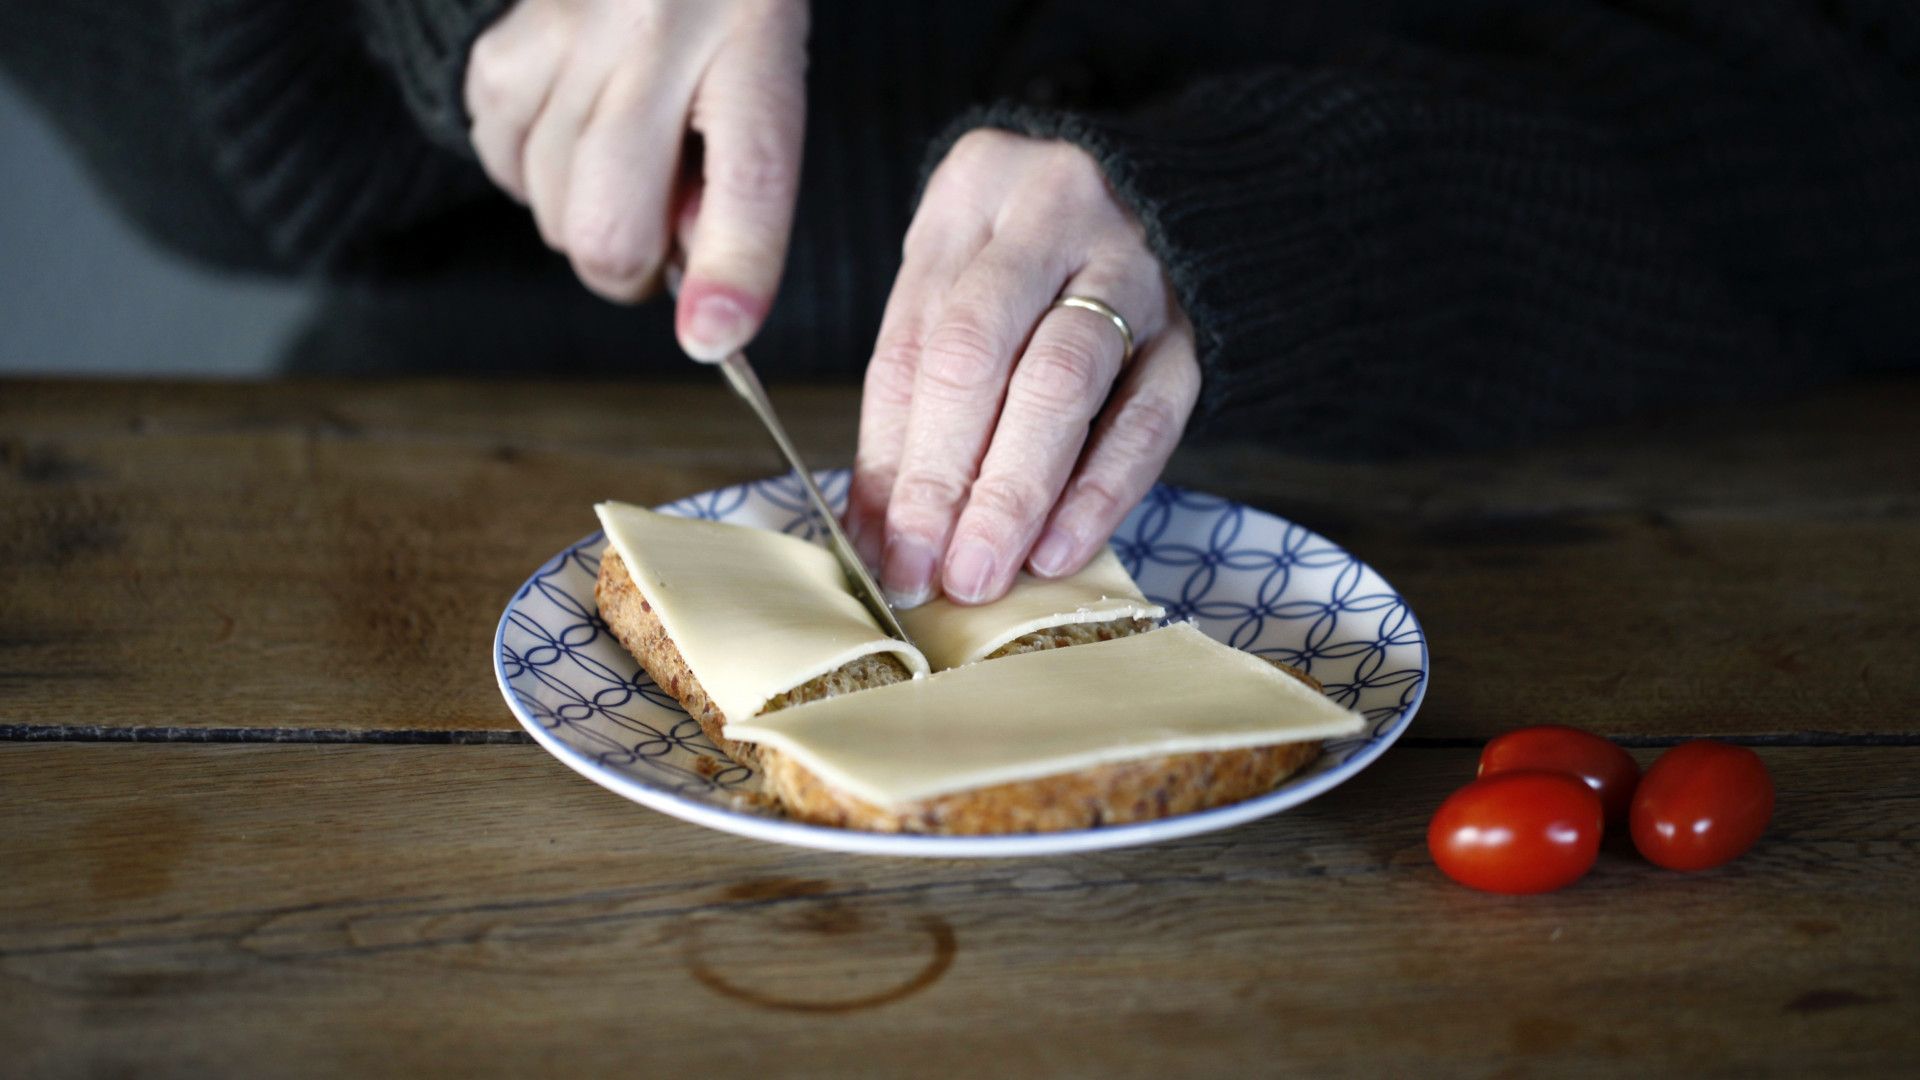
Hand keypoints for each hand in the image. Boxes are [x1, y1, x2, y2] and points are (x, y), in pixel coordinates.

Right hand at [465, 0, 806, 358]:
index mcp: (754, 44)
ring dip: (583, 217)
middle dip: (632, 268)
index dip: (732, 271)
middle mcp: (657, 32)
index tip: (714, 336)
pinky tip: (572, 128)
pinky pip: (500, 166)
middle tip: (658, 230)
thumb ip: (743, 191)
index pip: (749, 178)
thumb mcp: (764, 84)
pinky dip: (532, 173)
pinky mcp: (503, 44)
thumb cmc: (720, 18)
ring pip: (549, 213)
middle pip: (610, 231)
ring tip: (621, 157)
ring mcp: (566, 34)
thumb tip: (700, 303)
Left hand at [848, 130, 1200, 606]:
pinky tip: (1059, 549)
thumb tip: (882, 538)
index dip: (890, 457)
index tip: (881, 549)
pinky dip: (1099, 492)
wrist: (1159, 204)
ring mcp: (1131, 266)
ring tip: (981, 574)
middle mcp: (1052, 211)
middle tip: (924, 573)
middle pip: (979, 354)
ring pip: (1061, 383)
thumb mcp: (955, 285)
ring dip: (1014, 493)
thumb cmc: (1026, 261)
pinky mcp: (1192, 327)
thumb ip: (914, 398)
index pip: (916, 343)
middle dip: (943, 479)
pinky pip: (1148, 418)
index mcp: (972, 188)